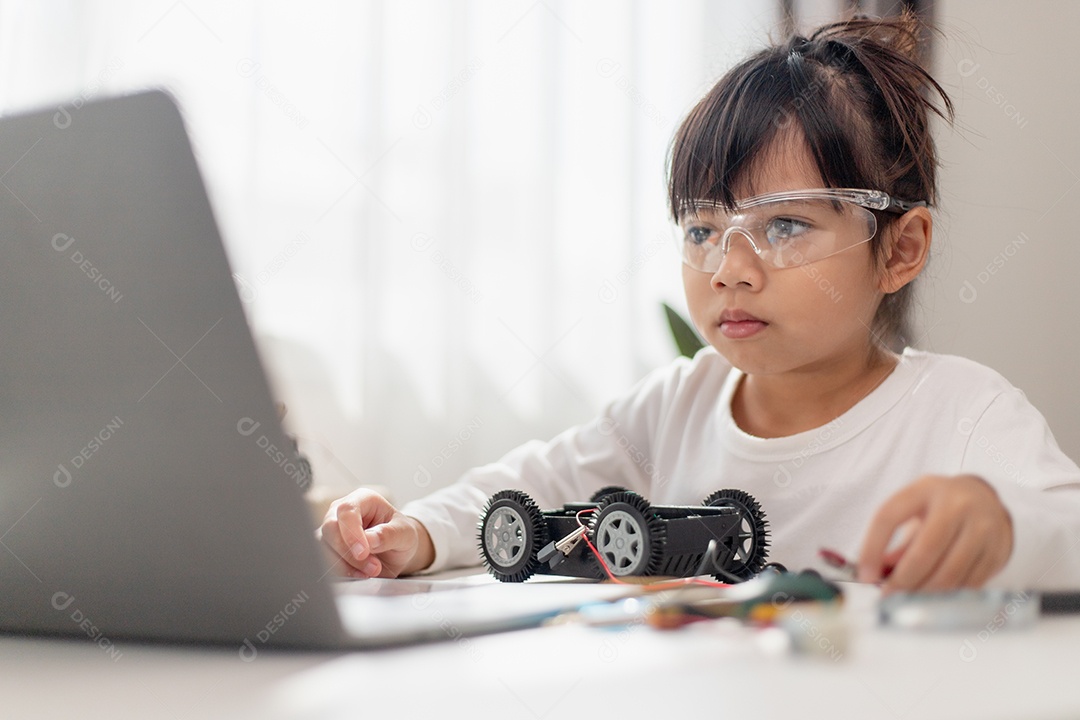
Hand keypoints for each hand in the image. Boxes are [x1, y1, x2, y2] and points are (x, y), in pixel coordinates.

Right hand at [316, 488, 434, 578]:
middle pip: (330, 528)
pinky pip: (325, 561)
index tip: (364, 553)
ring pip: (323, 547)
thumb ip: (388, 535)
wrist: (397, 551)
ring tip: (372, 571)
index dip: (352, 533)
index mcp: (363, 499)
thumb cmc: (400, 535)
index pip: (347, 510)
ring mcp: (332, 530)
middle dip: (349, 553)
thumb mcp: (405, 533)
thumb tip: (369, 541)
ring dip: (346, 565)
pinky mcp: (328, 548)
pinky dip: (342, 572)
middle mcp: (342, 511)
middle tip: (374, 567)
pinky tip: (361, 574)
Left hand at [857, 474, 1012, 592]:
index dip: (872, 547)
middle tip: (888, 596)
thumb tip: (873, 575)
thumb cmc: (940, 508)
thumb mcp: (914, 510)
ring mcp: (982, 528)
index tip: (864, 575)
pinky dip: (947, 596)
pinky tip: (934, 598)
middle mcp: (957, 505)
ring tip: (908, 601)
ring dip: (924, 593)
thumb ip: (895, 541)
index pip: (889, 516)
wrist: (986, 500)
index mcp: (925, 489)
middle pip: (925, 551)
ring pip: (949, 573)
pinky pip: (969, 583)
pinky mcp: (997, 551)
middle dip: (903, 580)